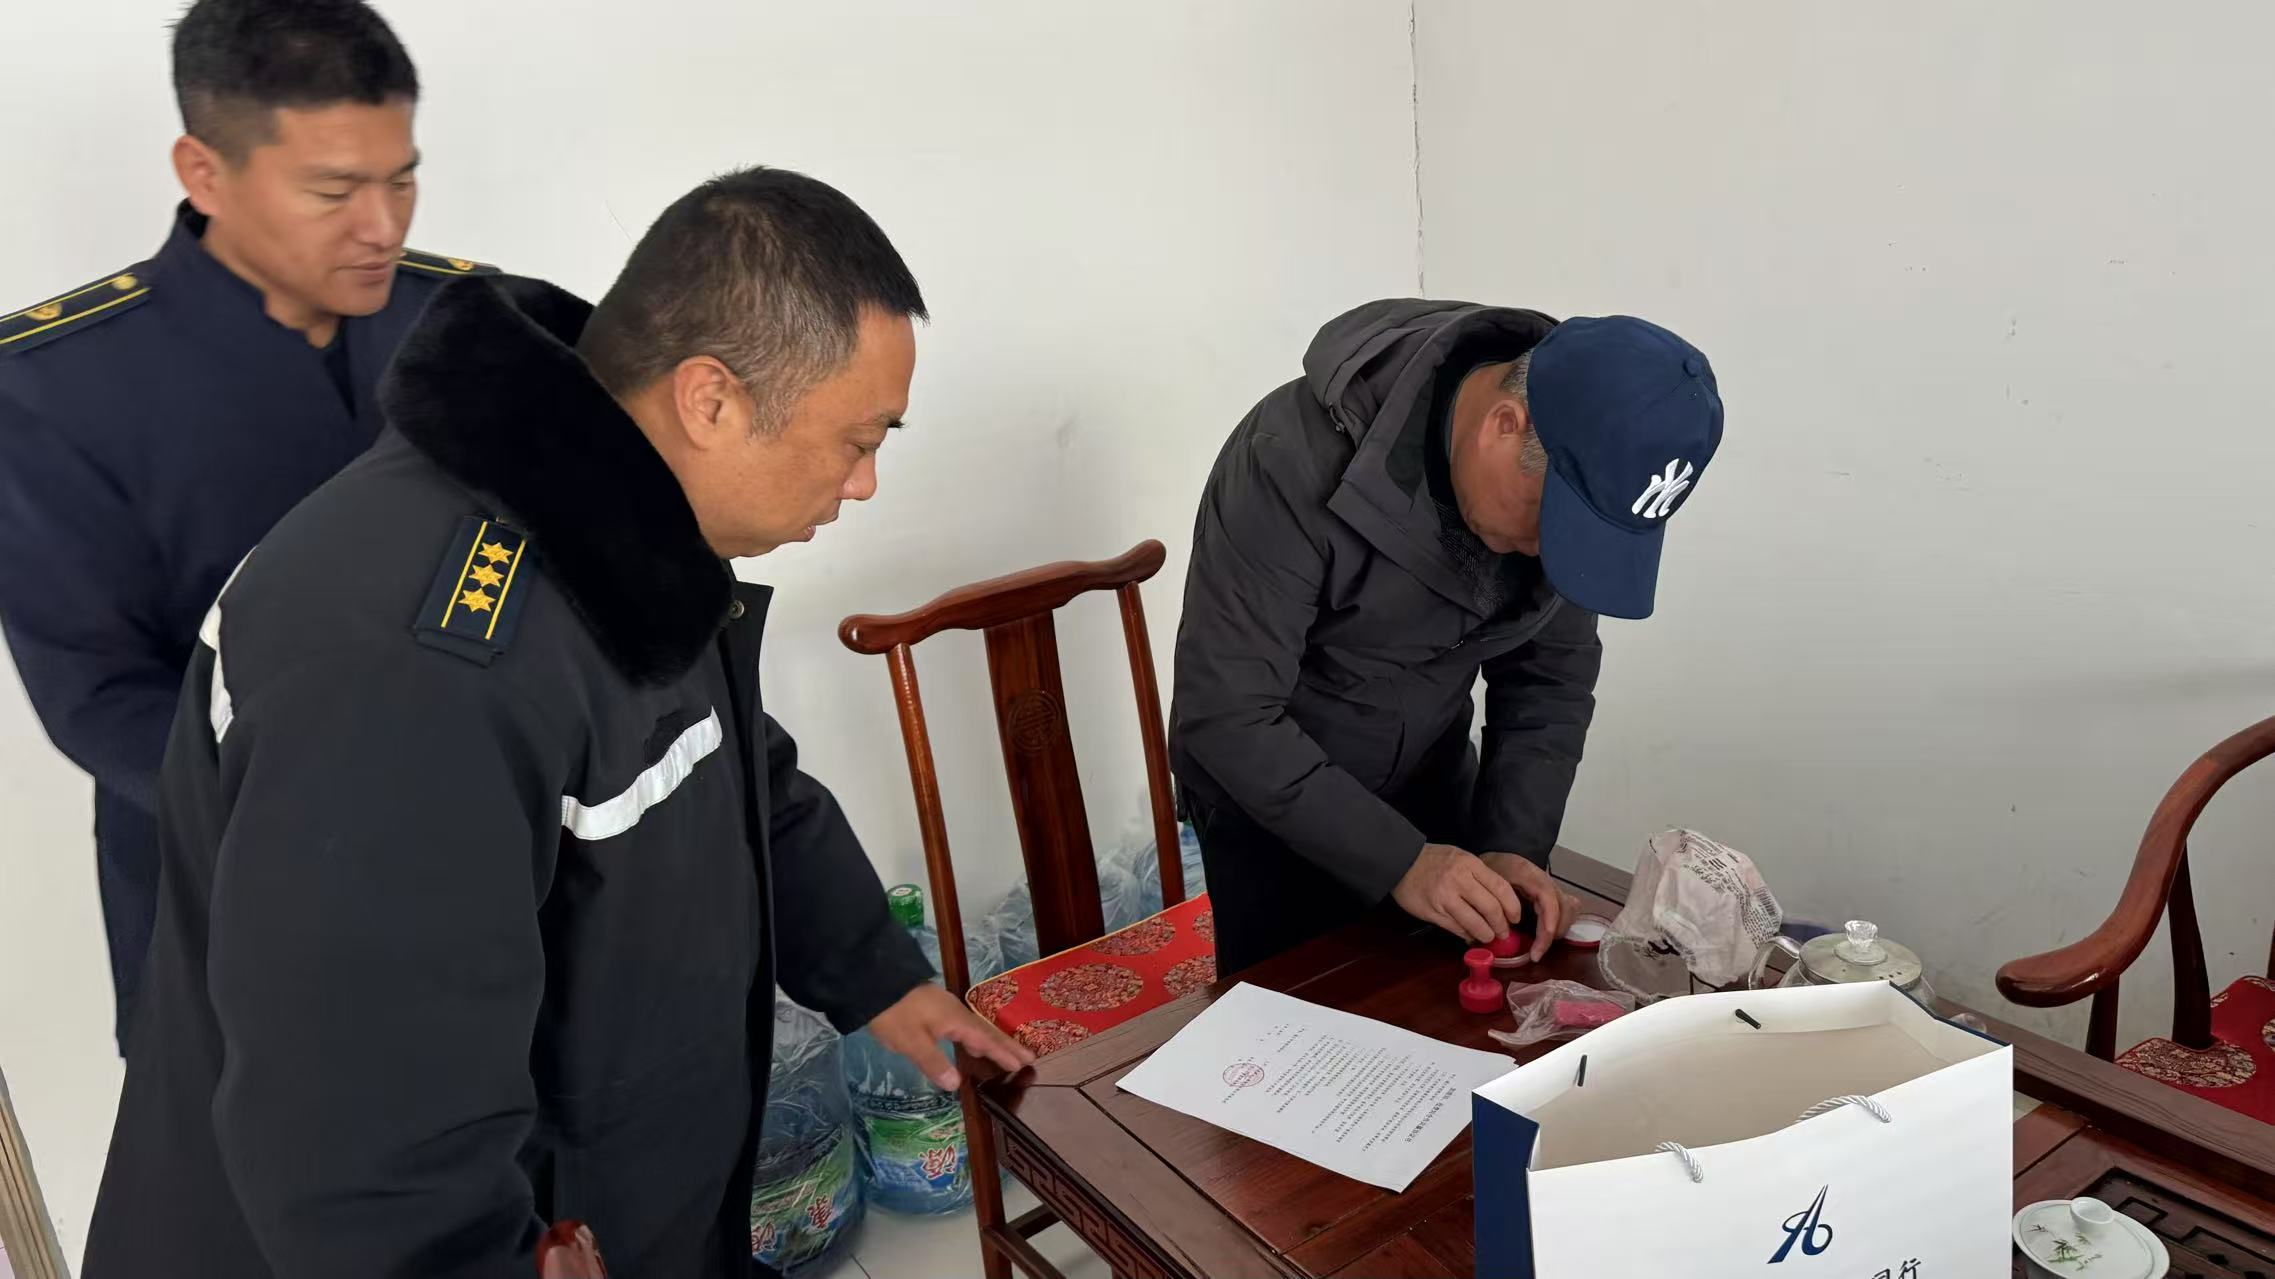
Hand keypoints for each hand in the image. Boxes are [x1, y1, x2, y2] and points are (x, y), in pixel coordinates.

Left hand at [865, 984, 1036, 1090]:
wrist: (875, 982)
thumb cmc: (894, 1014)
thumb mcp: (911, 1042)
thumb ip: (934, 1063)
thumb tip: (957, 1084)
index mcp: (955, 1020)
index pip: (985, 1040)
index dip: (1003, 1053)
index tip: (1024, 1063)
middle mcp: (956, 1013)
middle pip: (987, 1031)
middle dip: (1006, 1045)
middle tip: (1029, 1057)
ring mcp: (946, 1009)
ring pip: (976, 1029)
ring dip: (992, 1042)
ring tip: (1006, 1055)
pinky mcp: (935, 1009)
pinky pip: (965, 1027)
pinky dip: (976, 1038)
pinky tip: (971, 1046)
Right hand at [1391, 843, 1523, 945]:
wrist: (1401, 861)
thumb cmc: (1434, 859)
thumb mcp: (1461, 858)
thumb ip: (1480, 876)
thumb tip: (1500, 902)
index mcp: (1469, 864)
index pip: (1501, 888)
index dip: (1513, 906)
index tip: (1515, 917)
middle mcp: (1458, 880)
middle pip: (1491, 909)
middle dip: (1501, 926)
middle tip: (1504, 932)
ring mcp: (1445, 898)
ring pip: (1475, 924)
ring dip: (1486, 934)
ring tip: (1488, 936)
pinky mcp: (1433, 912)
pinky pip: (1457, 929)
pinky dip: (1467, 935)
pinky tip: (1470, 935)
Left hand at [1480, 852, 1577, 963]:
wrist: (1496, 858)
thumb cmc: (1490, 870)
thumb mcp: (1487, 883)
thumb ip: (1494, 903)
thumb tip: (1496, 930)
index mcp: (1528, 873)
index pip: (1548, 897)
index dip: (1549, 919)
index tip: (1544, 939)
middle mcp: (1545, 879)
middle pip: (1564, 907)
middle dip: (1553, 932)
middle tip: (1536, 952)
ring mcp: (1552, 886)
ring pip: (1569, 909)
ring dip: (1559, 929)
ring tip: (1540, 946)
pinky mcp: (1553, 894)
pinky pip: (1567, 909)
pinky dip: (1560, 924)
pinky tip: (1545, 935)